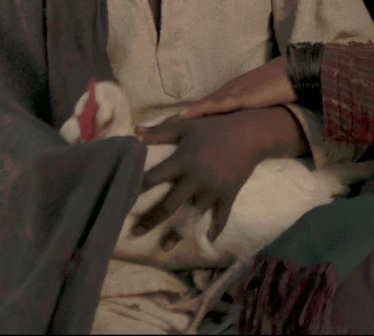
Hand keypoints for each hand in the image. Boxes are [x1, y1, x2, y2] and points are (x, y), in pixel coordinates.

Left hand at [132, 107, 305, 243]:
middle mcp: (196, 179)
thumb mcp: (186, 126)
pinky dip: (215, 229)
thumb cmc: (215, 128)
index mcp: (183, 161)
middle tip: (136, 232)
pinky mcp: (228, 195)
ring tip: (164, 247)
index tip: (122, 199)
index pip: (153, 178)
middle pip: (169, 204)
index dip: (136, 188)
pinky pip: (221, 217)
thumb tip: (135, 133)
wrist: (251, 134)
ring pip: (192, 216)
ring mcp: (213, 190)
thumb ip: (160, 132)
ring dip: (178, 233)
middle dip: (151, 219)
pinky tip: (208, 240)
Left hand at [171, 56, 294, 120]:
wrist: (295, 72)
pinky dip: (199, 110)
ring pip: (204, 106)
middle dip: (182, 118)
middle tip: (160, 128)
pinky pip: (216, 105)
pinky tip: (185, 117)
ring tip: (165, 124)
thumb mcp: (266, 101)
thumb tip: (249, 125)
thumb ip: (255, 110)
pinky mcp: (240, 97)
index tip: (174, 125)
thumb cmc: (283, 86)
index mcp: (234, 93)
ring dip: (186, 116)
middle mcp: (229, 91)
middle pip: (201, 107)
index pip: (208, 107)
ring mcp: (233, 93)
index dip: (192, 116)